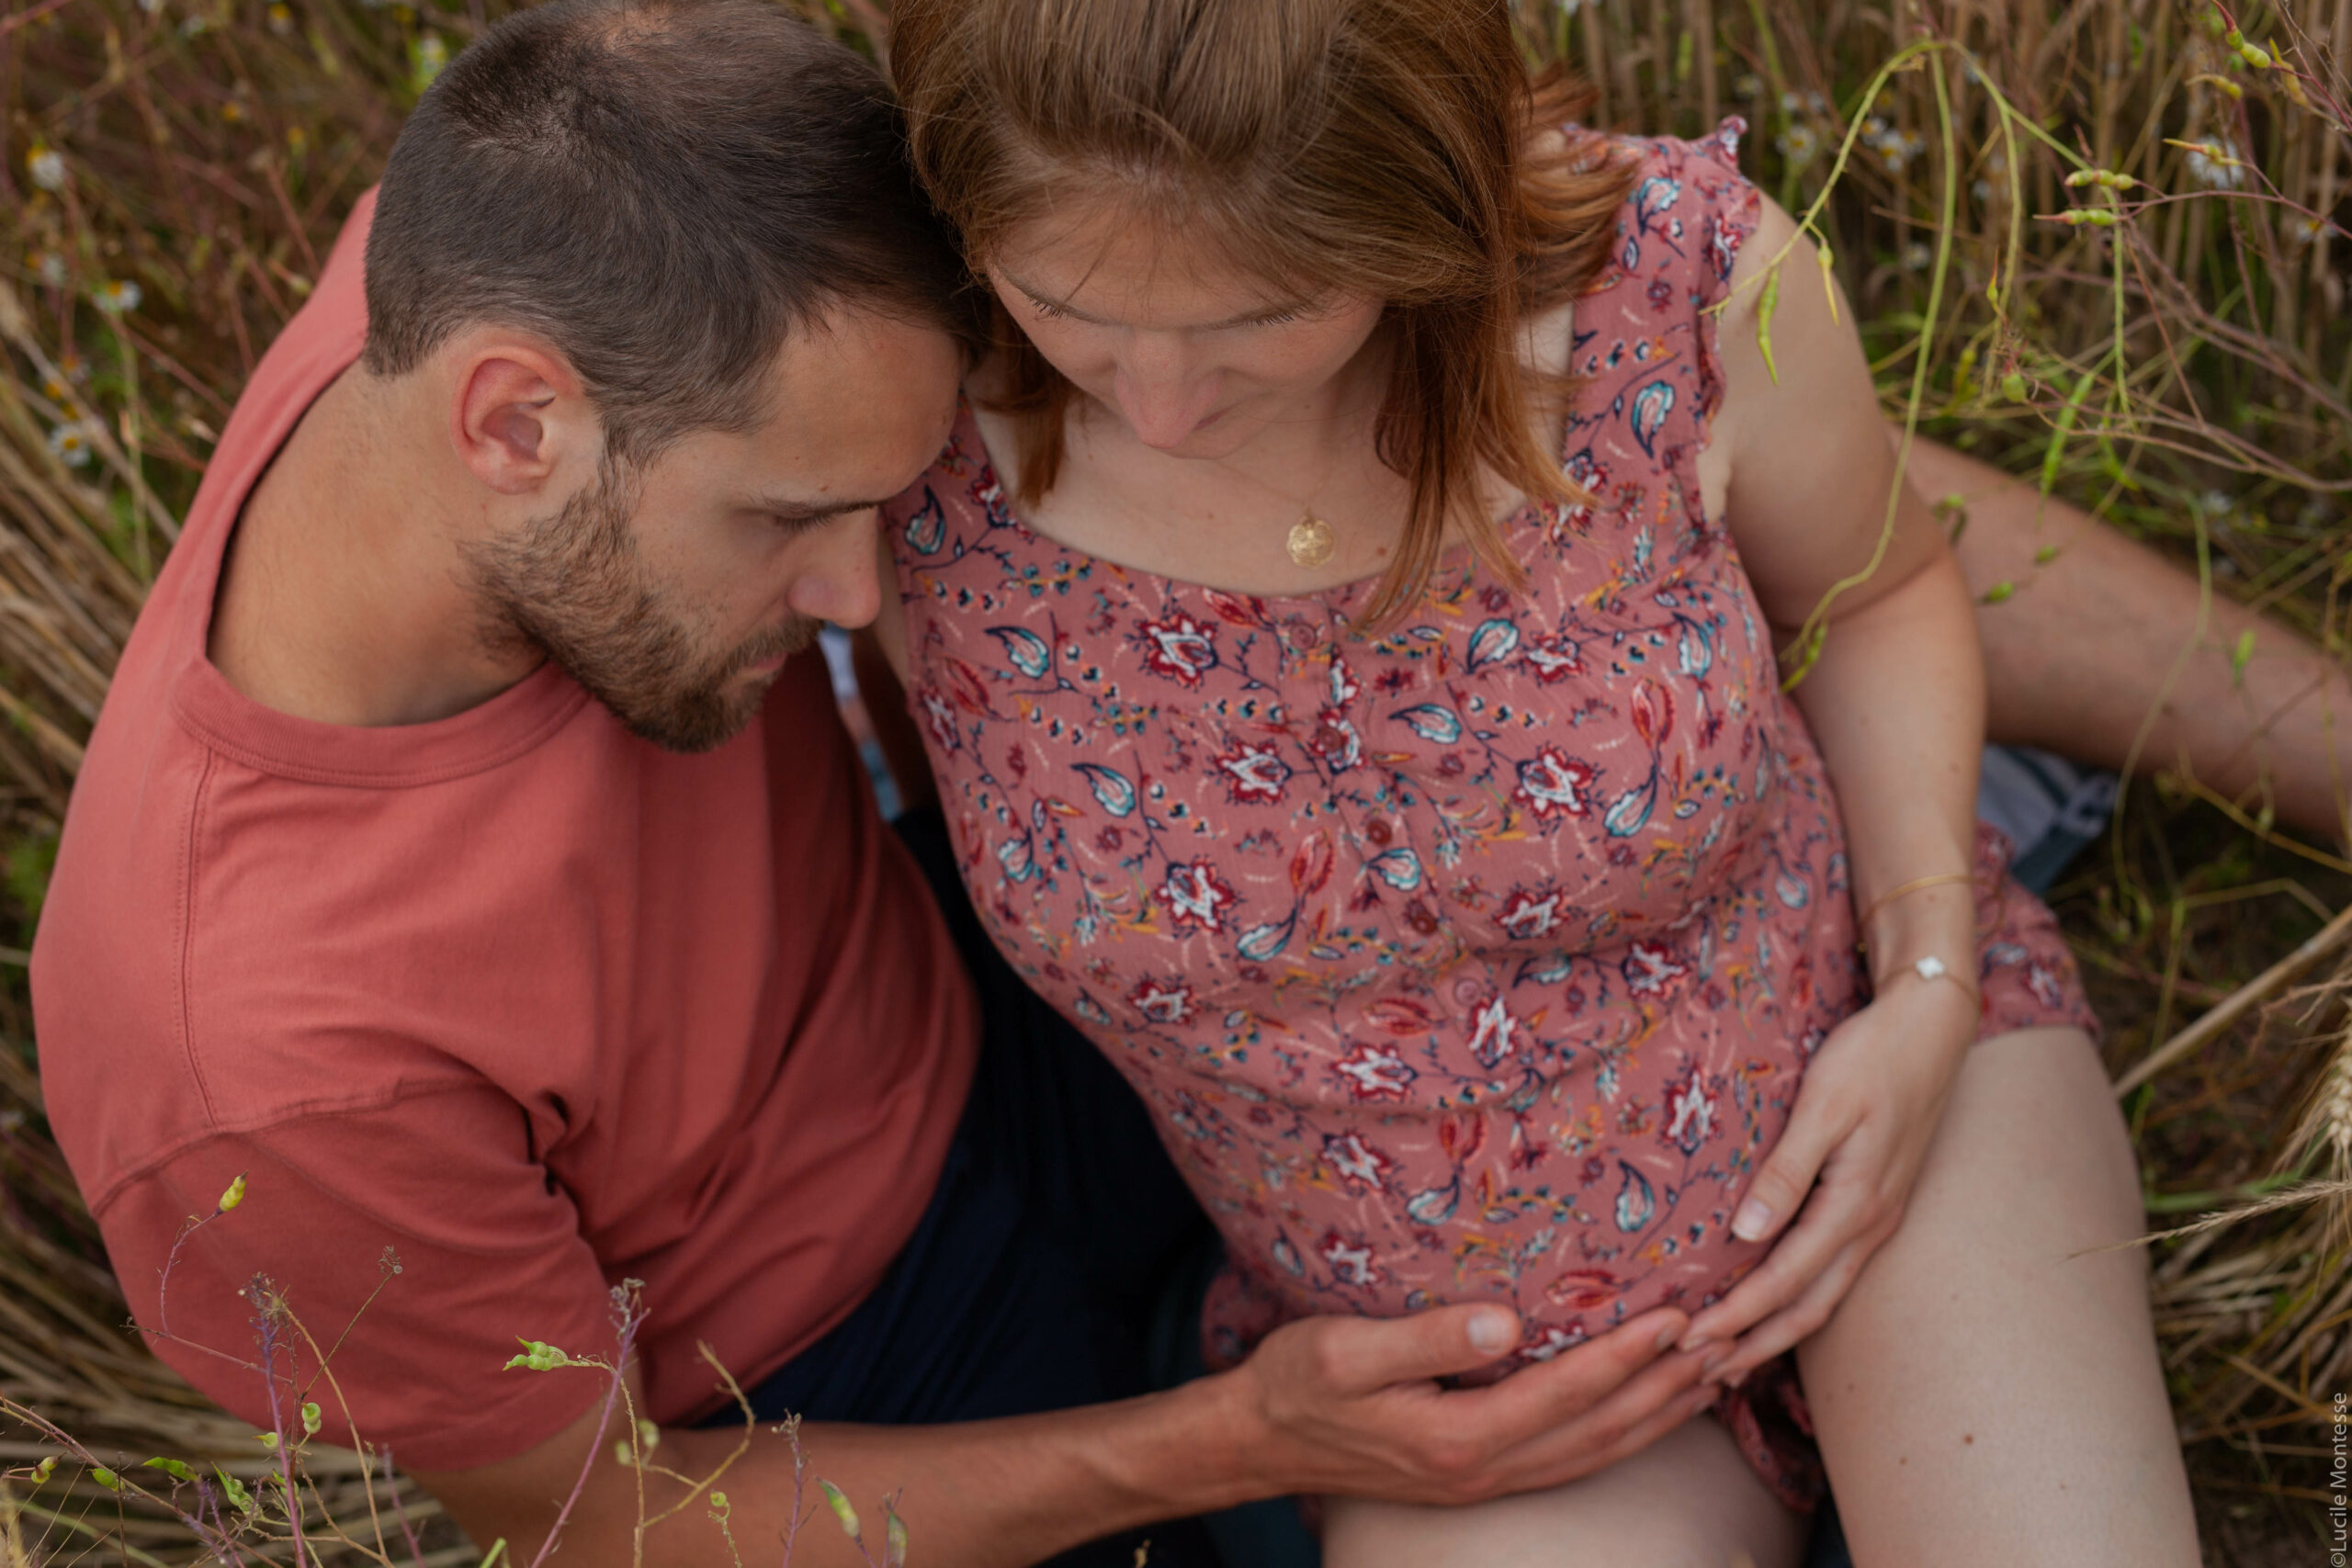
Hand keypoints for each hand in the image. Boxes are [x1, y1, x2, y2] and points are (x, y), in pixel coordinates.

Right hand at [1221, 1300, 1715, 1507]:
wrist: (1257, 1439)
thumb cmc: (1295, 1382)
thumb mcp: (1343, 1349)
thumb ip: (1426, 1337)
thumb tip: (1504, 1321)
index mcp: (1457, 1437)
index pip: (1566, 1395)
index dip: (1626, 1357)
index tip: (1678, 1316)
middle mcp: (1483, 1470)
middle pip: (1599, 1434)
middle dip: (1666, 1388)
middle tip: (1725, 1341)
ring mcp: (1484, 1481)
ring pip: (1595, 1454)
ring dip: (1657, 1416)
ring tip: (1710, 1374)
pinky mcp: (1478, 1476)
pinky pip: (1573, 1460)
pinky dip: (1622, 1434)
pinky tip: (1645, 1408)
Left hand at [1677, 970, 1977, 1383]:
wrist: (1930, 1028)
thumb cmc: (1872, 1058)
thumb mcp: (1824, 1106)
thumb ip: (1787, 1172)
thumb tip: (1747, 1234)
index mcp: (1855, 1205)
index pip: (1784, 1283)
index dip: (1736, 1318)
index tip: (1690, 1344)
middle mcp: (1872, 1224)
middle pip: (1807, 1308)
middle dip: (1752, 1344)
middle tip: (1697, 1373)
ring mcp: (1879, 1218)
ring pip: (1823, 1296)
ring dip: (1775, 1330)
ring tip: (1726, 1356)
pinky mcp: (1876, 1204)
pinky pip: (1833, 1271)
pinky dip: (1797, 1299)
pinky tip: (1770, 1301)